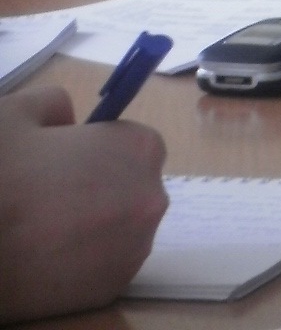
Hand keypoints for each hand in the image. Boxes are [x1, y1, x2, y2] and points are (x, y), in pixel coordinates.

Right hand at [0, 86, 167, 320]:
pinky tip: (47, 255)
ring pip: (120, 228)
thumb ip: (56, 105)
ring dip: (94, 226)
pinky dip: (83, 260)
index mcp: (139, 148)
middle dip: (101, 189)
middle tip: (51, 196)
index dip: (101, 152)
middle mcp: (150, 199)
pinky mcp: (110, 290)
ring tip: (45, 227)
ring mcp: (133, 250)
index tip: (68, 163)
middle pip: (132, 188)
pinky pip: (104, 265)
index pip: (136, 145)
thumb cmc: (3, 173)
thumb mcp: (21, 112)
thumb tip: (67, 123)